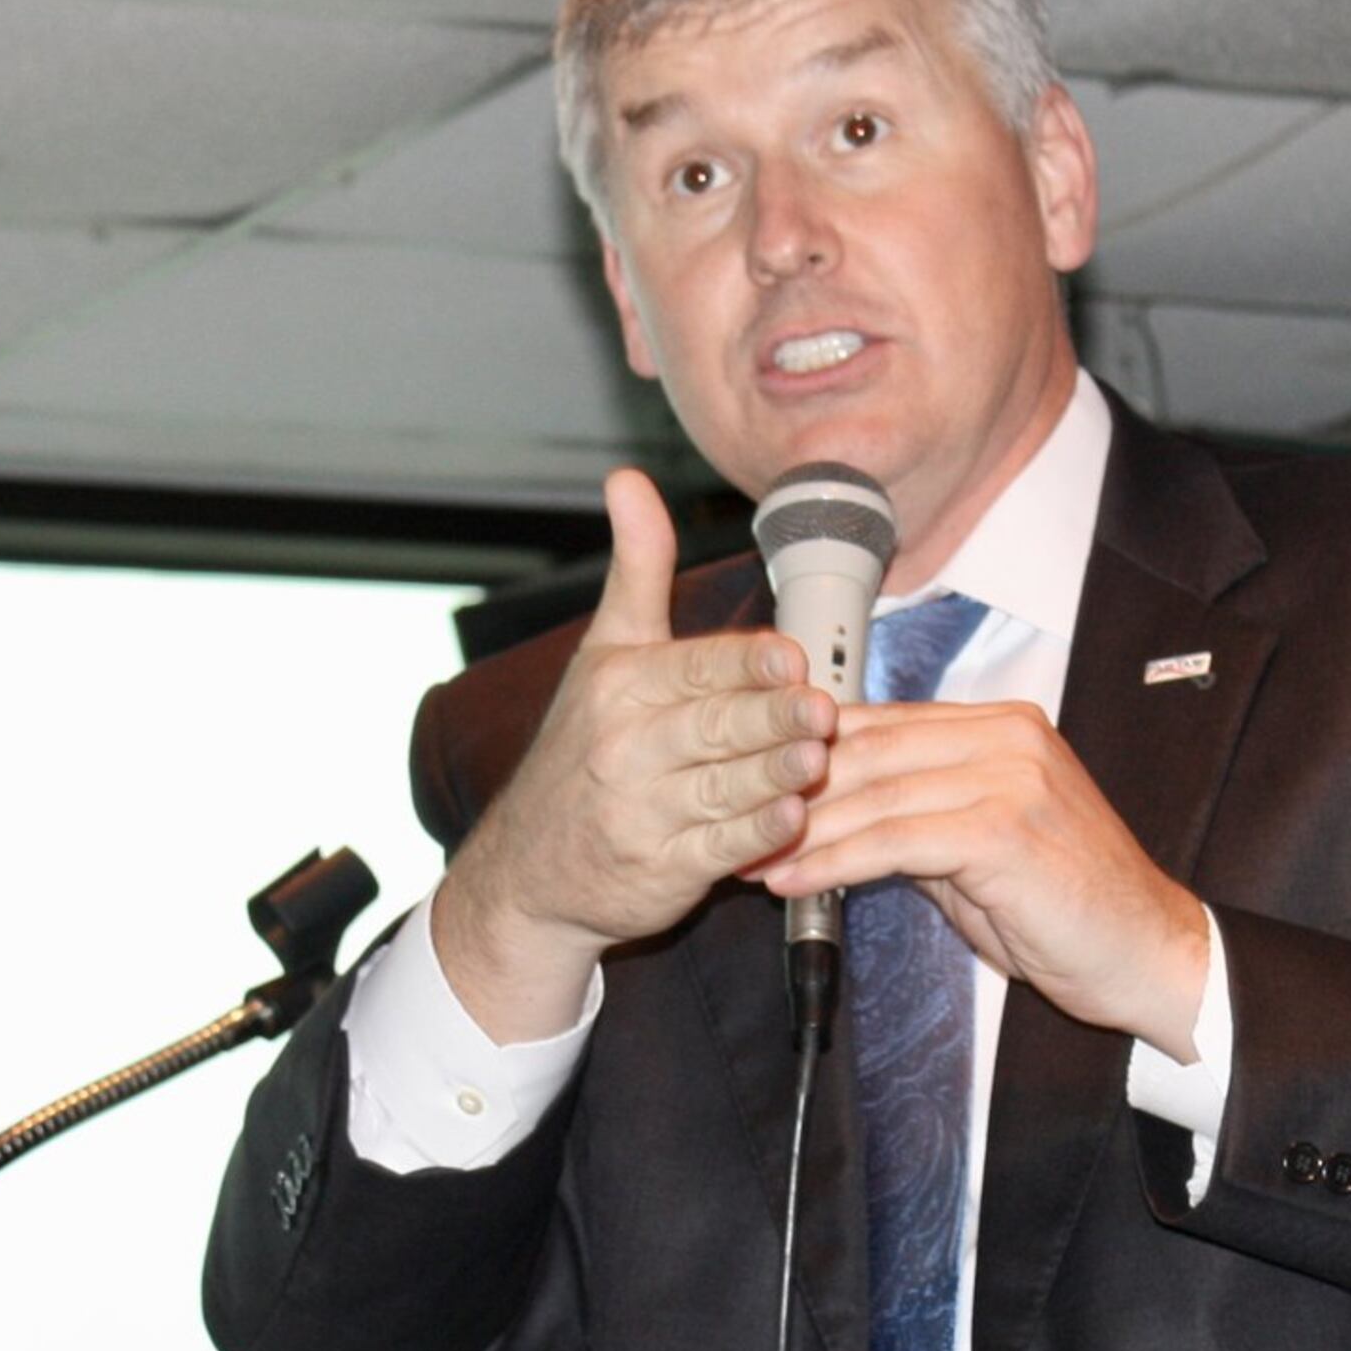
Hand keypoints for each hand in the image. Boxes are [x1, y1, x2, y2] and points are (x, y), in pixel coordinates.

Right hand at [435, 470, 834, 1038]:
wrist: (530, 870)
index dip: (744, 664)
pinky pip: (716, 849)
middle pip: (712, 726)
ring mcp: (642, 812)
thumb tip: (628, 479)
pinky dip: (755, 837)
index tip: (790, 655)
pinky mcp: (661, 871)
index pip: (692, 667)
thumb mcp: (603, 652)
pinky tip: (792, 820)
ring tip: (817, 760)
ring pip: (720, 787)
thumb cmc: (583, 749)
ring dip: (771, 775)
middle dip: (769, 717)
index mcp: (619, 685)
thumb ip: (635, 569)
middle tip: (821, 708)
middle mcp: (625, 746)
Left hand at [762, 700, 1208, 1055]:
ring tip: (747, 855)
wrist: (1149, 955)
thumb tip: (838, 814)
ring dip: (803, 829)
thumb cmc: (1067, 911)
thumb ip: (920, 819)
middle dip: (793, 789)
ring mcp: (1012, 777)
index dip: (808, 754)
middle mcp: (1009, 737)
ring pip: (876, 793)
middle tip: (730, 821)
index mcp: (1004, 727)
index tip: (750, 784)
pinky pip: (896, 839)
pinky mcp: (1005, 830)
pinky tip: (797, 880)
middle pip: (871, 750)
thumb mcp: (982, 850)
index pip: (883, 724)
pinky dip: (837, 861)